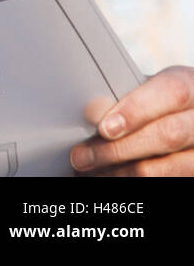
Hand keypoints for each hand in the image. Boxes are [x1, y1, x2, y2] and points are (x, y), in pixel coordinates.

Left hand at [70, 65, 193, 175]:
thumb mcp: (152, 89)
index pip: (171, 93)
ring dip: (123, 170)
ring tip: (90, 169)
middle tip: (82, 155)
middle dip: (120, 147)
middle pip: (169, 134)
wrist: (188, 119)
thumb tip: (92, 112)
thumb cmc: (162, 101)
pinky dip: (131, 180)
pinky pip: (168, 180)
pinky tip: (109, 176)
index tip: (104, 127)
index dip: (136, 110)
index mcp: (191, 85)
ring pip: (169, 167)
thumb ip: (129, 97)